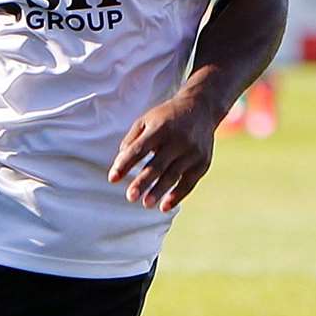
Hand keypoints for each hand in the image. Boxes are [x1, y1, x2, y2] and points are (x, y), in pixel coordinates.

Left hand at [108, 93, 215, 212]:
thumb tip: (120, 164)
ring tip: (145, 204)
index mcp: (160, 128)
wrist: (201, 109)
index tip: (112, 178)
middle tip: (130, 197)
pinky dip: (177, 195)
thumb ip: (132, 140)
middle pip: (158, 165)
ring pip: (173, 175)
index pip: (140, 148)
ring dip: (159, 191)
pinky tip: (164, 206)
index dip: (125, 164)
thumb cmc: (166, 118)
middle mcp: (178, 140)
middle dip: (143, 182)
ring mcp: (193, 152)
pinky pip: (189, 183)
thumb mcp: (146, 120)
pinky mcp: (203, 162)